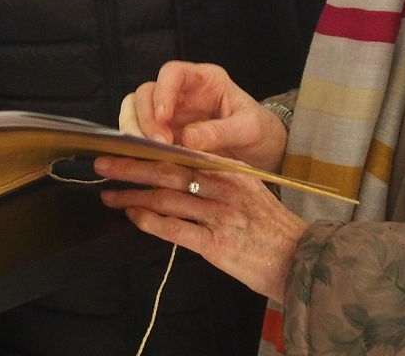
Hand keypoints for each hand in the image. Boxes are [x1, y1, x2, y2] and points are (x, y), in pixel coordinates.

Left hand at [93, 155, 305, 300]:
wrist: (300, 261)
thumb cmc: (272, 228)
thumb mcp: (251, 191)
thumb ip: (220, 177)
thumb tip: (184, 168)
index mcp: (233, 171)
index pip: (185, 152)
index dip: (153, 148)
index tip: (129, 144)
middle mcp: (225, 188)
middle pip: (169, 170)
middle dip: (133, 165)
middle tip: (104, 162)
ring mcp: (220, 216)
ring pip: (166, 197)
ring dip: (132, 195)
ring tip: (109, 194)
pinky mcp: (215, 245)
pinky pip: (175, 229)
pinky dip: (150, 221)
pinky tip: (133, 215)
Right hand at [118, 61, 286, 171]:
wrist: (263, 151)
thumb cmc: (260, 131)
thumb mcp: (249, 129)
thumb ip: (220, 131)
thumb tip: (188, 138)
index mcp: (206, 80)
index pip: (173, 72)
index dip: (163, 91)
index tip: (164, 117)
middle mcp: (183, 93)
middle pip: (148, 92)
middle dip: (145, 117)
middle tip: (158, 145)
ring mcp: (172, 114)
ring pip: (137, 111)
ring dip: (138, 132)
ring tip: (152, 155)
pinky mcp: (166, 135)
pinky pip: (143, 136)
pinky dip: (140, 147)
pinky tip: (151, 162)